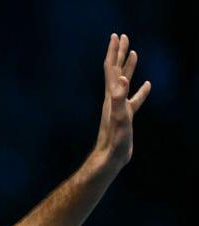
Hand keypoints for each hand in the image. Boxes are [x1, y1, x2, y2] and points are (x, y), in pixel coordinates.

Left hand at [94, 33, 151, 168]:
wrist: (109, 157)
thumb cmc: (114, 139)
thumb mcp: (119, 117)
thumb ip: (119, 98)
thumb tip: (121, 78)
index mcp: (111, 95)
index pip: (112, 68)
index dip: (114, 52)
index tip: (117, 36)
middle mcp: (112, 98)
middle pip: (116, 70)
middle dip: (120, 53)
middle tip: (123, 37)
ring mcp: (119, 106)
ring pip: (124, 82)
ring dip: (129, 67)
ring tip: (134, 53)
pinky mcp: (125, 116)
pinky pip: (134, 99)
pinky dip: (140, 91)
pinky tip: (146, 86)